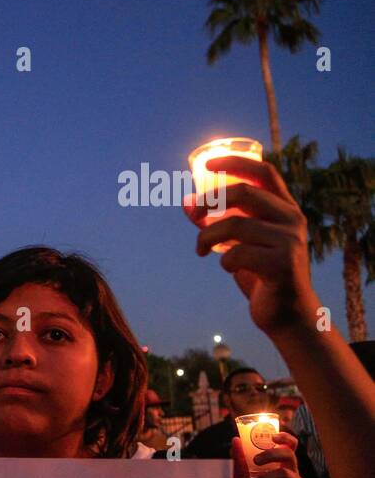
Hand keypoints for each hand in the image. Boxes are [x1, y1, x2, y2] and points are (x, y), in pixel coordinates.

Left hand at [183, 156, 319, 335]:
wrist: (287, 314)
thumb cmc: (261, 274)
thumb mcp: (240, 242)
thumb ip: (219, 222)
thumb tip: (186, 203)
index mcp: (285, 208)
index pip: (264, 173)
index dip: (235, 163)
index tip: (206, 163)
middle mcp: (292, 220)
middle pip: (244, 193)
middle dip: (210, 200)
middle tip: (192, 213)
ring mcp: (290, 242)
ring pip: (234, 225)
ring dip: (207, 236)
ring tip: (202, 249)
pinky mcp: (282, 265)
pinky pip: (237, 254)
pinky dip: (223, 261)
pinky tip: (229, 268)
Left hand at [231, 433, 310, 477]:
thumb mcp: (244, 476)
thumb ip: (240, 460)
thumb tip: (235, 440)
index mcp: (282, 464)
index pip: (290, 446)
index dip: (286, 438)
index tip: (274, 436)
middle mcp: (293, 472)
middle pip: (289, 454)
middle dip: (271, 454)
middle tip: (256, 460)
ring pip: (285, 473)